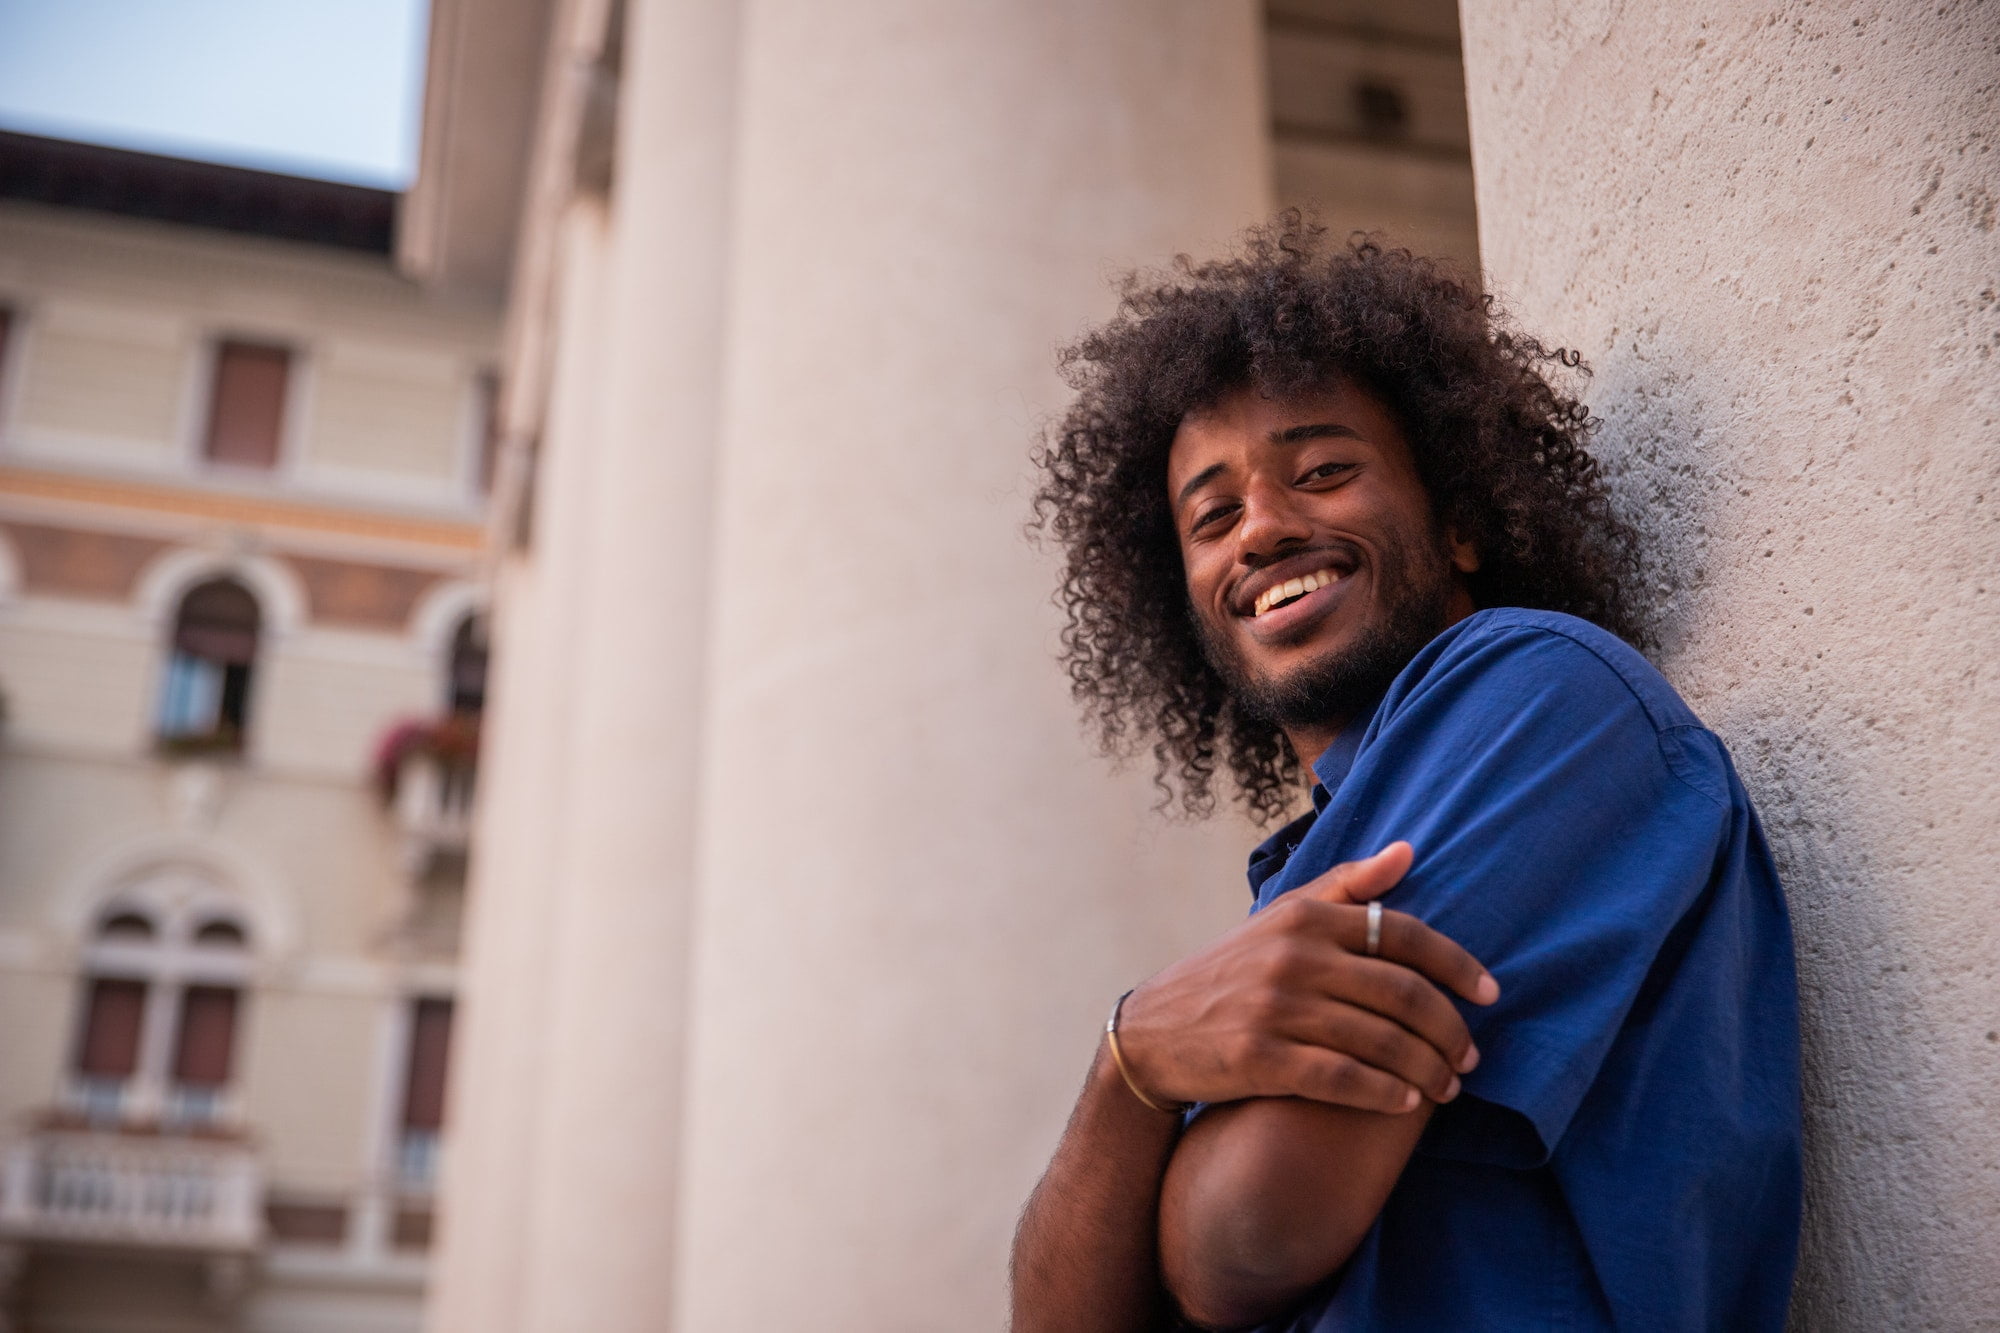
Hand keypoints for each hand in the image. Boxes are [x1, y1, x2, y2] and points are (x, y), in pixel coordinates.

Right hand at [1113, 842, 1498, 1113]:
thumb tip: (1408, 852)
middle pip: (1401, 992)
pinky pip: (1343, 1079)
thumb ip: (1345, 886)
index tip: (1491, 994)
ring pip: (1381, 1041)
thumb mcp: (1280, 919)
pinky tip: (1405, 1103)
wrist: (1152, 1033)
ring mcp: (1275, 1009)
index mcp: (1304, 917)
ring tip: (1447, 1087)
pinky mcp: (1261, 1058)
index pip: (1401, 933)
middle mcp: (1293, 957)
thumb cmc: (1229, 974)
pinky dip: (1384, 1094)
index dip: (1456, 964)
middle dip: (1450, 1029)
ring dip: (1427, 1070)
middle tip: (1470, 1057)